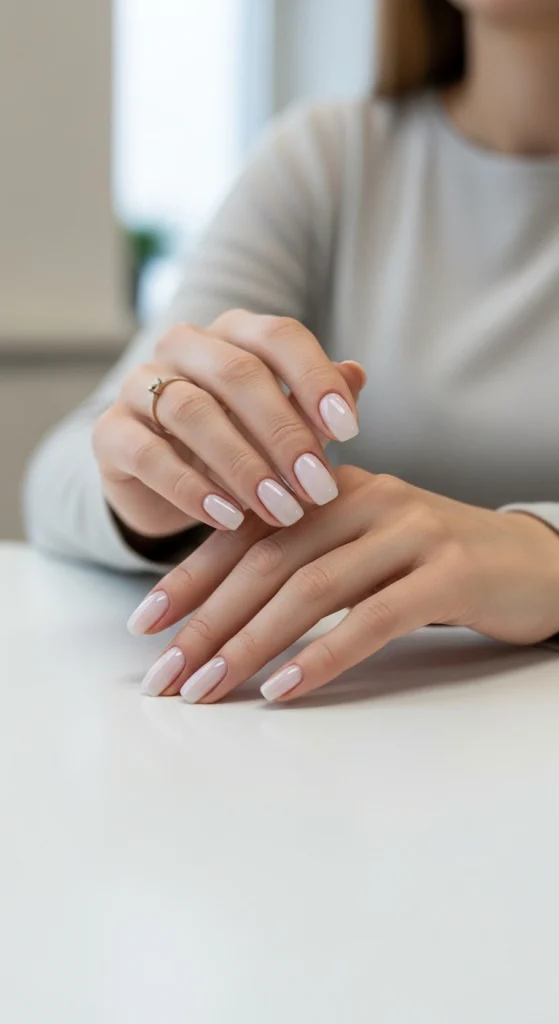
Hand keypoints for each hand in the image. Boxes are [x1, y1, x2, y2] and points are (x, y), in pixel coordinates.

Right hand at [92, 310, 363, 541]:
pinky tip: (229, 518)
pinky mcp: (110, 433)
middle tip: (318, 487)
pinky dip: (192, 490)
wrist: (162, 481)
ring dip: (243, 465)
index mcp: (233, 332)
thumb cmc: (238, 441)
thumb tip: (356, 374)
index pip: (279, 336)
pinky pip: (148, 455)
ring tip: (280, 509)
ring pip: (192, 411)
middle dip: (284, 434)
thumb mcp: (283, 424)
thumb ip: (315, 400)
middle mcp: (184, 346)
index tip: (350, 431)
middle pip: (238, 374)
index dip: (316, 379)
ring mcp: (139, 385)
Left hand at [130, 467, 558, 700]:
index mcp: (335, 489)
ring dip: (250, 643)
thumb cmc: (435, 562)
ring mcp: (409, 532)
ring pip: (311, 588)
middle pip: (268, 561)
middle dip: (208, 621)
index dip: (191, 576)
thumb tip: (223, 606)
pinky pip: (372, 618)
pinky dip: (323, 655)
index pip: (247, 530)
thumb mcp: (364, 546)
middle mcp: (366, 499)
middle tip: (168, 674)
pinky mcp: (449, 573)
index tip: (146, 624)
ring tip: (208, 689)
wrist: (535, 562)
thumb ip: (305, 556)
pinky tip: (283, 687)